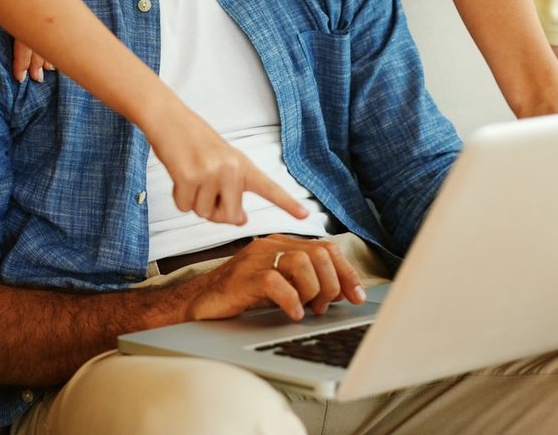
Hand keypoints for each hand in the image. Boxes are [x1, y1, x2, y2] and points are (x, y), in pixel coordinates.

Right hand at [145, 108, 307, 225]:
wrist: (170, 120)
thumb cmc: (196, 144)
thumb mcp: (222, 164)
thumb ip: (234, 191)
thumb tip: (241, 220)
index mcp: (244, 166)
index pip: (269, 188)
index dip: (287, 204)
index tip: (306, 215)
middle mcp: (232, 170)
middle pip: (229, 217)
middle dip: (215, 212)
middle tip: (205, 190)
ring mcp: (211, 173)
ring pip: (203, 213)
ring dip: (193, 201)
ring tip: (191, 176)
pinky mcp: (189, 177)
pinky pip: (184, 207)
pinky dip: (178, 197)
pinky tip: (179, 176)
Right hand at [184, 236, 366, 321]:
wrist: (200, 303)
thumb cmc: (241, 296)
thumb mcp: (280, 285)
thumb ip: (306, 282)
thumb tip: (342, 292)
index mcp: (282, 245)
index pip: (327, 248)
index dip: (347, 272)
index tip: (357, 297)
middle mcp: (271, 246)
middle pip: (319, 253)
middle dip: (331, 284)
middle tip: (323, 307)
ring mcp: (256, 259)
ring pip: (302, 263)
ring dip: (313, 291)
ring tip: (308, 309)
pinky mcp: (244, 277)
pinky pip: (277, 283)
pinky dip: (292, 301)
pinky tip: (292, 313)